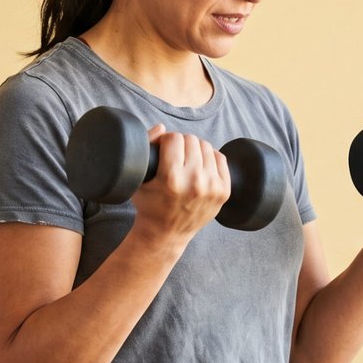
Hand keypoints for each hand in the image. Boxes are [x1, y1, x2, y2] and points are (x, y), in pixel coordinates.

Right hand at [128, 123, 230, 245]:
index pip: (173, 138)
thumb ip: (146, 148)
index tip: (162, 148)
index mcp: (171, 179)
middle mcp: (194, 182)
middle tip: (174, 154)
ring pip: (206, 146)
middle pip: (191, 140)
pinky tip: (199, 164)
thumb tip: (162, 128)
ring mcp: (212, 187)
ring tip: (186, 159)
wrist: (167, 234)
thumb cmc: (149, 204)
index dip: (165, 140)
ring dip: (195, 148)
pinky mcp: (223, 191)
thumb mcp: (138, 179)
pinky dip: (209, 157)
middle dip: (180, 143)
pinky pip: (219, 158)